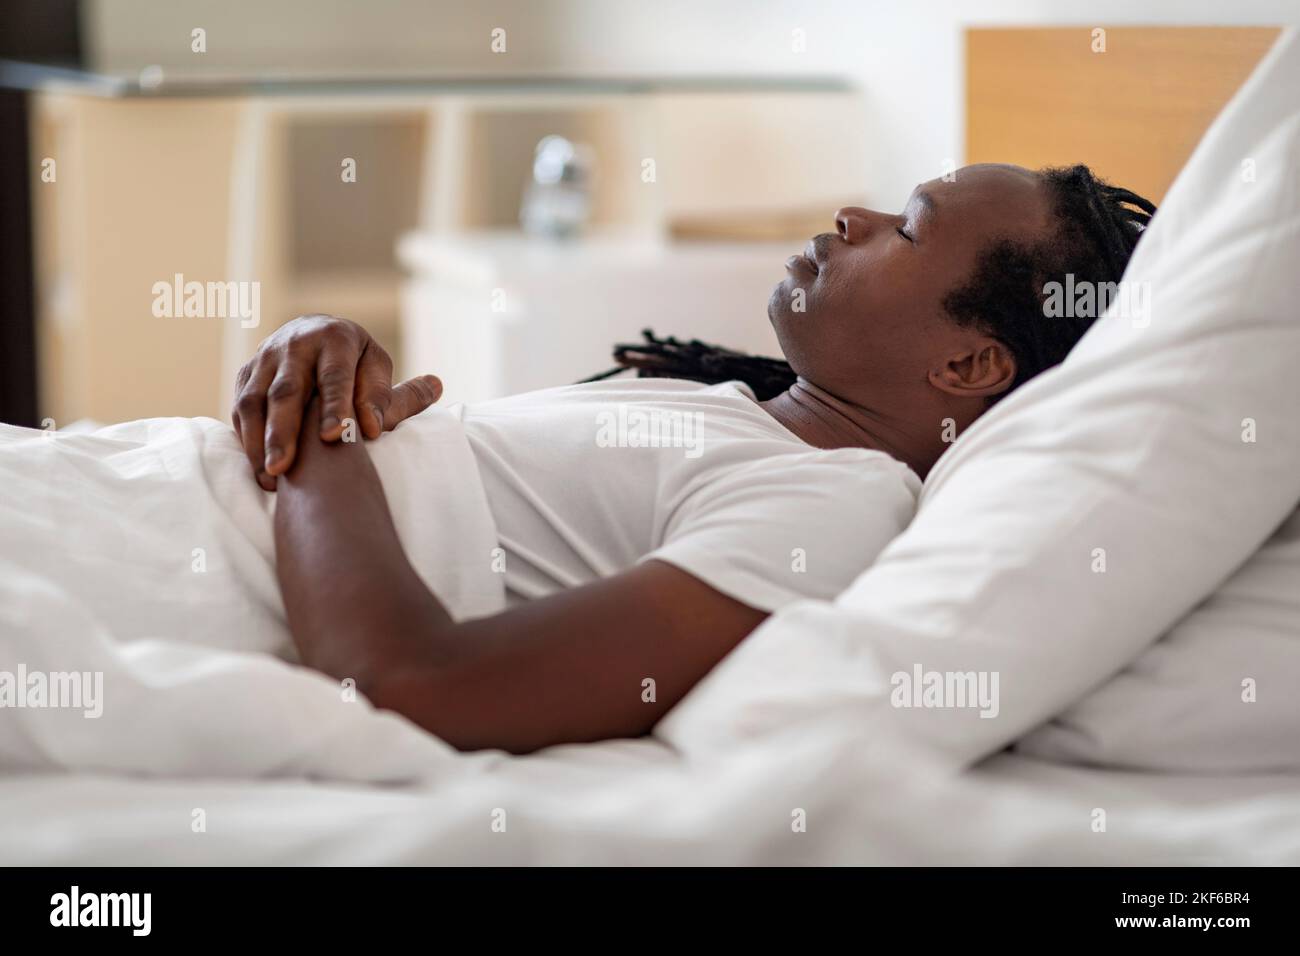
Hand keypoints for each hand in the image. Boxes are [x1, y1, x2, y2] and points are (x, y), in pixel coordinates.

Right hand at [231, 314, 441, 488]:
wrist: (314, 334)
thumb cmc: (356, 362)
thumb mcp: (376, 368)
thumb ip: (381, 396)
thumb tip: (372, 428)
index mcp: (334, 339)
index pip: (334, 375)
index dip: (334, 405)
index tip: (333, 436)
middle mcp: (294, 345)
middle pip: (285, 391)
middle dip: (282, 431)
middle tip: (283, 466)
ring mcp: (264, 359)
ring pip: (254, 402)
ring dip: (258, 441)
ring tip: (270, 477)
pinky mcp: (246, 375)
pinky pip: (240, 409)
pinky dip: (248, 440)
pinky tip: (260, 469)